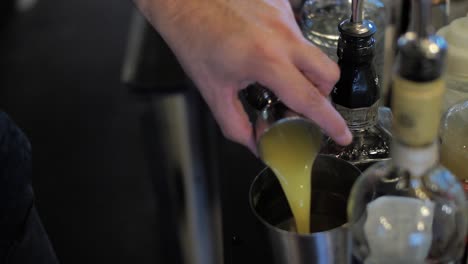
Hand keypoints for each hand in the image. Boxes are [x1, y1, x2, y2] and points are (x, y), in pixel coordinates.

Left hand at [135, 0, 351, 153]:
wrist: (185, 1)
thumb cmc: (194, 38)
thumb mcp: (213, 91)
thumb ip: (236, 126)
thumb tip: (255, 144)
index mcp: (266, 61)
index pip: (310, 100)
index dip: (330, 123)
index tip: (343, 135)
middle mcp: (283, 36)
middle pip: (327, 75)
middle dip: (320, 95)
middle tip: (299, 104)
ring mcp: (285, 17)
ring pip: (313, 53)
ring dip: (302, 72)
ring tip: (274, 76)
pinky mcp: (282, 5)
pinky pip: (297, 34)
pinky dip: (287, 49)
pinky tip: (263, 49)